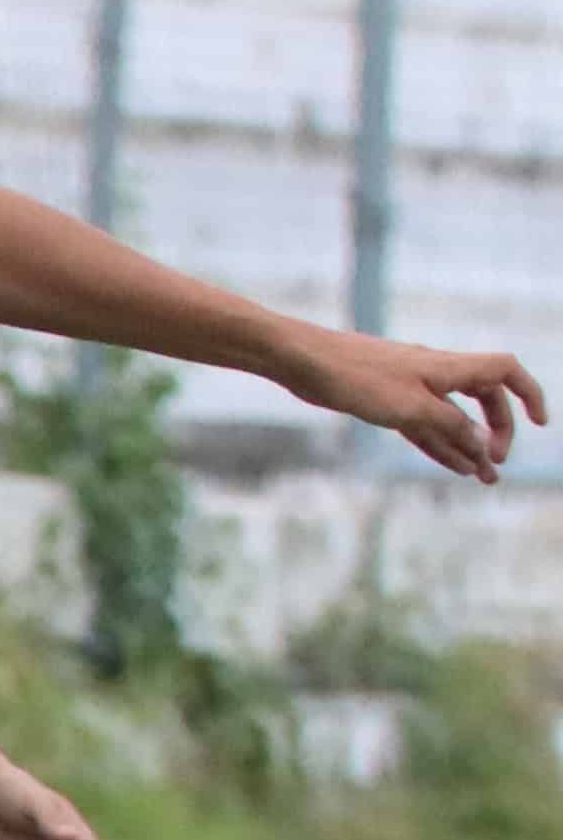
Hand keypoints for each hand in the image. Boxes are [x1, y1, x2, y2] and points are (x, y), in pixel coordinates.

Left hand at [303, 329, 541, 482]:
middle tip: (495, 464)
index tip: (541, 423)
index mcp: (448, 367)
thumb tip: (480, 444)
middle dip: (496, 430)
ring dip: (468, 447)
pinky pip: (423, 424)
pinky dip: (440, 444)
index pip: (505, 372)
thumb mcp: (409, 407)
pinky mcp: (386, 400)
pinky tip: (453, 465)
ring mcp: (410, 387)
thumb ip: (449, 425)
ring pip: (451, 418)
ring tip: (484, 479)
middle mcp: (435, 373)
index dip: (528, 394)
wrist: (301, 360)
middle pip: (483, 399)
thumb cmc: (354, 377)